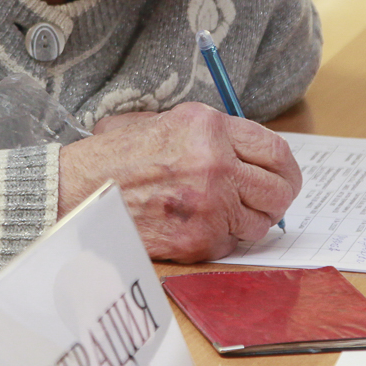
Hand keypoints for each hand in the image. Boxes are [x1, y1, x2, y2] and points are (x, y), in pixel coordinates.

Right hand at [58, 102, 300, 261]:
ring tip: (226, 214)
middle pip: (279, 189)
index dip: (286, 168)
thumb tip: (256, 155)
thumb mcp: (168, 122)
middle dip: (278, 199)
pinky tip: (200, 227)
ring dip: (250, 221)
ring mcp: (209, 204)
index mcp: (210, 127)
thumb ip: (215, 134)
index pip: (276, 150)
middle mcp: (215, 163)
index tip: (284, 177)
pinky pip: (232, 243)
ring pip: (260, 222)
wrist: (79, 190)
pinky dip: (223, 239)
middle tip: (268, 202)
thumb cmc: (119, 156)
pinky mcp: (198, 239)